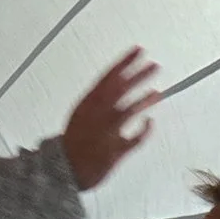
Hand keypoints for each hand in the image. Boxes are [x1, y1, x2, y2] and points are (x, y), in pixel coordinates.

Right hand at [61, 47, 161, 189]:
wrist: (62, 169)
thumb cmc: (74, 139)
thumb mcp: (82, 112)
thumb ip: (99, 98)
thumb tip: (118, 83)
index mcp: (88, 103)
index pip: (108, 76)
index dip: (124, 62)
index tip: (139, 49)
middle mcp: (97, 115)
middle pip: (120, 90)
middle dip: (138, 75)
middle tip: (155, 65)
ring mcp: (105, 133)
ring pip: (128, 111)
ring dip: (143, 100)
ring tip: (157, 92)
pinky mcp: (114, 152)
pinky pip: (133, 139)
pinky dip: (143, 131)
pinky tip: (150, 122)